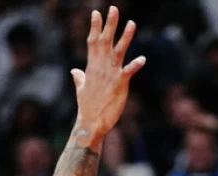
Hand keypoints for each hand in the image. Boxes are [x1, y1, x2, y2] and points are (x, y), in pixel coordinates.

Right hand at [71, 7, 145, 142]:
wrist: (91, 123)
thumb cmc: (87, 107)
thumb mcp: (81, 89)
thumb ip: (79, 77)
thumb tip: (74, 71)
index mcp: (92, 67)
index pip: (93, 42)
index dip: (95, 27)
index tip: (96, 13)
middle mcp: (100, 67)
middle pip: (105, 41)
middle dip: (109, 24)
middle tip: (113, 8)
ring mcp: (110, 74)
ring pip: (118, 51)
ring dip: (125, 37)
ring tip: (132, 23)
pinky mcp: (119, 84)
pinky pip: (128, 72)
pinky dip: (135, 65)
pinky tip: (143, 59)